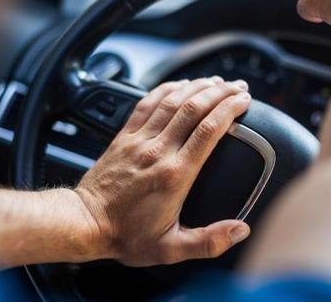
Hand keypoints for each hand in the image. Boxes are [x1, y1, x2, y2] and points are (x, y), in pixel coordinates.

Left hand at [73, 77, 251, 265]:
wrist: (85, 223)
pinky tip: (180, 85)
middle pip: (194, 107)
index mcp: (174, 175)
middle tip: (238, 87)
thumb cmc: (126, 236)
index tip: (244, 101)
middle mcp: (157, 151)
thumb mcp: (171, 248)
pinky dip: (167, 89)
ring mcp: (139, 140)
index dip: (230, 109)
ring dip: (197, 86)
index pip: (208, 130)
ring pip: (172, 101)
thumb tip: (240, 230)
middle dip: (220, 92)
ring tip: (217, 81)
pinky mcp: (125, 136)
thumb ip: (209, 242)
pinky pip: (148, 103)